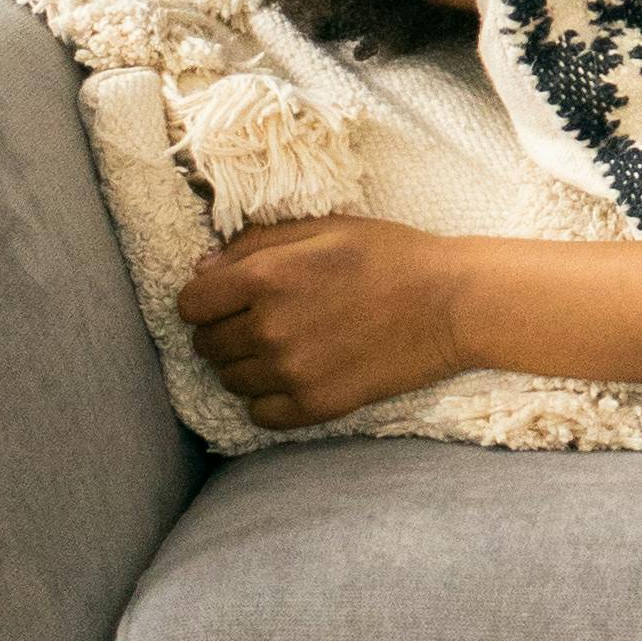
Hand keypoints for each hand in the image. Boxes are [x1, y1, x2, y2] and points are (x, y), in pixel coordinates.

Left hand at [181, 215, 466, 429]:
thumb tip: (202, 269)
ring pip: (230, 380)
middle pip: (206, 345)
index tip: (228, 297)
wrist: (451, 303)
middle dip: (224, 331)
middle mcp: (268, 329)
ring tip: (285, 345)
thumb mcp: (324, 227)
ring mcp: (290, 372)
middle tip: (263, 319)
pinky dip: (268, 398)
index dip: (206, 299)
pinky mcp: (315, 406)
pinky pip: (259, 413)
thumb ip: (256, 243)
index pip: (190, 305)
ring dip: (246, 364)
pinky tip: (296, 375)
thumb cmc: (390, 255)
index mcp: (266, 277)